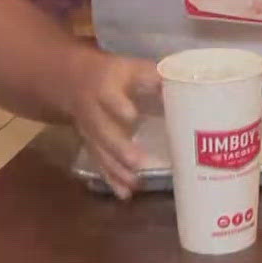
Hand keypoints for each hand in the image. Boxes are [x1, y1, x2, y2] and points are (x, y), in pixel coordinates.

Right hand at [62, 50, 159, 200]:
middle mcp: (93, 112)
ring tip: (135, 185)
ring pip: (101, 152)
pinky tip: (125, 194)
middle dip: (120, 148)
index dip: (119, 107)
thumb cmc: (116, 74)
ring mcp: (90, 132)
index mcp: (105, 89)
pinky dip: (112, 179)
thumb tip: (187, 84)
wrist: (74, 82)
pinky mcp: (91, 146)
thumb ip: (155, 77)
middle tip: (138, 163)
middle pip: (104, 132)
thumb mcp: (132, 68)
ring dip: (117, 170)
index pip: (110, 99)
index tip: (132, 117)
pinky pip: (100, 164)